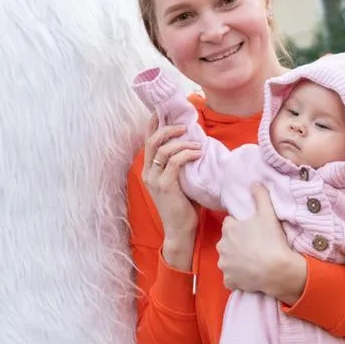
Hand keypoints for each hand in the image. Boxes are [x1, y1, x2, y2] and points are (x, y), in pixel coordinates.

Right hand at [141, 120, 202, 270]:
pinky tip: (197, 153)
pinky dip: (186, 154)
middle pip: (151, 141)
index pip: (147, 141)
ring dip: (181, 142)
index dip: (153, 125)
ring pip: (163, 150)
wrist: (180, 232)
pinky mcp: (165, 186)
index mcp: (149, 171)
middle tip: (183, 127)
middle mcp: (148, 173)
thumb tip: (194, 144)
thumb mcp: (179, 181)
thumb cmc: (183, 207)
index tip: (162, 112)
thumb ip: (179, 165)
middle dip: (167, 129)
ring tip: (196, 144)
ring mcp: (155, 179)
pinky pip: (175, 162)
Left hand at [217, 185, 308, 304]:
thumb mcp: (268, 214)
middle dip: (237, 244)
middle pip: (228, 242)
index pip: (230, 224)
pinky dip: (238, 278)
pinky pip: (231, 278)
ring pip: (228, 260)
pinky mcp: (229, 280)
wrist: (277, 270)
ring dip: (237, 261)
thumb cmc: (271, 240)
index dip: (241, 227)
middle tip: (255, 247)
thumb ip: (260, 196)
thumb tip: (255, 183)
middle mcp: (221, 245)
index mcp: (228, 228)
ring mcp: (224, 264)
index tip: (253, 232)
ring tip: (254, 262)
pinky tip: (250, 276)